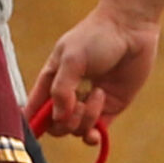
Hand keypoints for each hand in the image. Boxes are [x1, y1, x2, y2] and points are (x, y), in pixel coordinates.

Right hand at [29, 0, 163, 140]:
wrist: (131, 27)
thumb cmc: (96, 36)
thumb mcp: (72, 60)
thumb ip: (61, 90)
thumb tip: (58, 118)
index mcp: (52, 80)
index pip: (35, 109)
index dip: (32, 123)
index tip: (37, 129)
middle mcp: (68, 94)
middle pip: (55, 125)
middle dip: (64, 123)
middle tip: (77, 104)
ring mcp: (89, 102)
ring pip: (76, 130)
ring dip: (85, 119)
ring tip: (98, 93)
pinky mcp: (111, 108)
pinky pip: (96, 132)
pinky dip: (93, 135)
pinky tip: (96, 130)